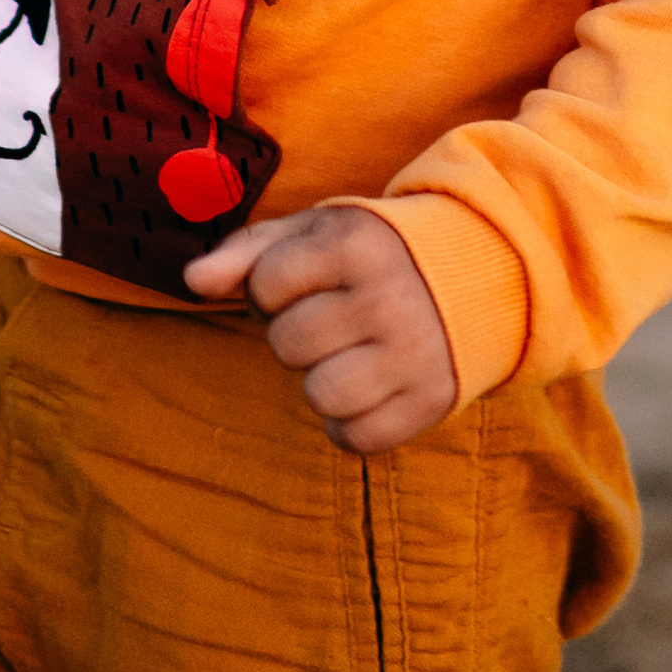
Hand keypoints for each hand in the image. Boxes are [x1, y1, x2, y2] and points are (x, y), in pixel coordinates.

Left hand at [184, 205, 458, 453]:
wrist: (481, 271)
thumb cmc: (372, 252)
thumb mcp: (316, 231)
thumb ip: (248, 252)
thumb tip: (191, 281)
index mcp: (354, 243)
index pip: (265, 286)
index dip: (271, 289)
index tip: (307, 282)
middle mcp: (386, 296)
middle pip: (287, 345)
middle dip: (296, 335)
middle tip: (332, 318)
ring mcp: (412, 352)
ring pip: (320, 396)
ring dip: (322, 381)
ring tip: (349, 354)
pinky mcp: (431, 401)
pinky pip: (357, 439)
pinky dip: (351, 424)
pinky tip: (370, 387)